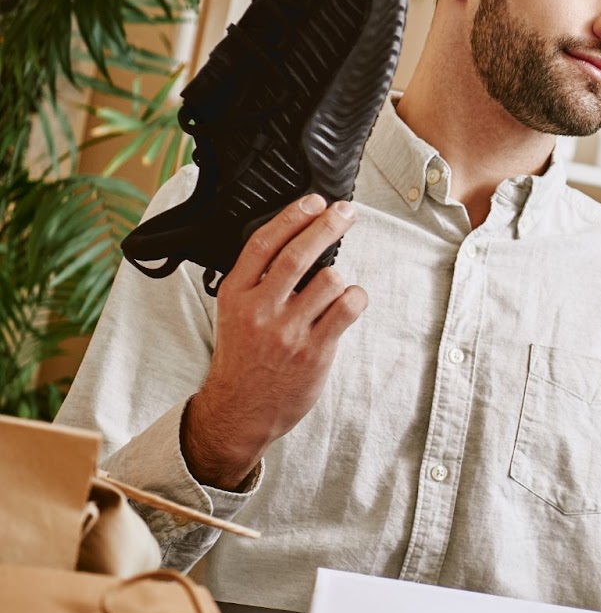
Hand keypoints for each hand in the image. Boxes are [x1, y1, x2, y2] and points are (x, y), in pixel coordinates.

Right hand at [182, 194, 367, 489]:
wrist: (239, 410)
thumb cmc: (243, 358)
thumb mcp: (233, 313)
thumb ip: (257, 281)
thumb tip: (297, 240)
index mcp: (235, 295)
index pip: (264, 243)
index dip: (292, 216)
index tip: (314, 201)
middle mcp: (259, 310)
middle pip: (299, 254)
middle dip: (328, 225)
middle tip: (346, 211)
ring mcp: (287, 332)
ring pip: (330, 279)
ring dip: (339, 277)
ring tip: (333, 288)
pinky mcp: (314, 351)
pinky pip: (347, 308)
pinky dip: (355, 298)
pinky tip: (349, 301)